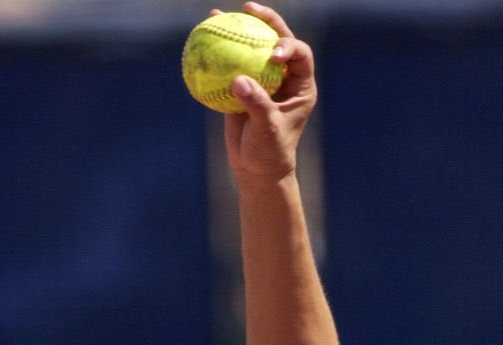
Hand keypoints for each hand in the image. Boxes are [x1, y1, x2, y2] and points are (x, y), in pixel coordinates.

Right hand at [216, 4, 316, 182]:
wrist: (255, 170)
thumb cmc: (269, 153)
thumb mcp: (267, 131)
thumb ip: (257, 104)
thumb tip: (239, 80)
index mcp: (300, 85)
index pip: (300, 54)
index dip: (289, 46)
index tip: (272, 54)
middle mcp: (284, 77)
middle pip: (277, 39)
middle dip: (266, 20)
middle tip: (249, 8)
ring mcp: (262, 80)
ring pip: (252, 47)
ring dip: (237, 28)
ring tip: (219, 13)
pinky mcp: (242, 86)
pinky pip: (230, 63)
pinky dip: (217, 50)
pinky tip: (202, 36)